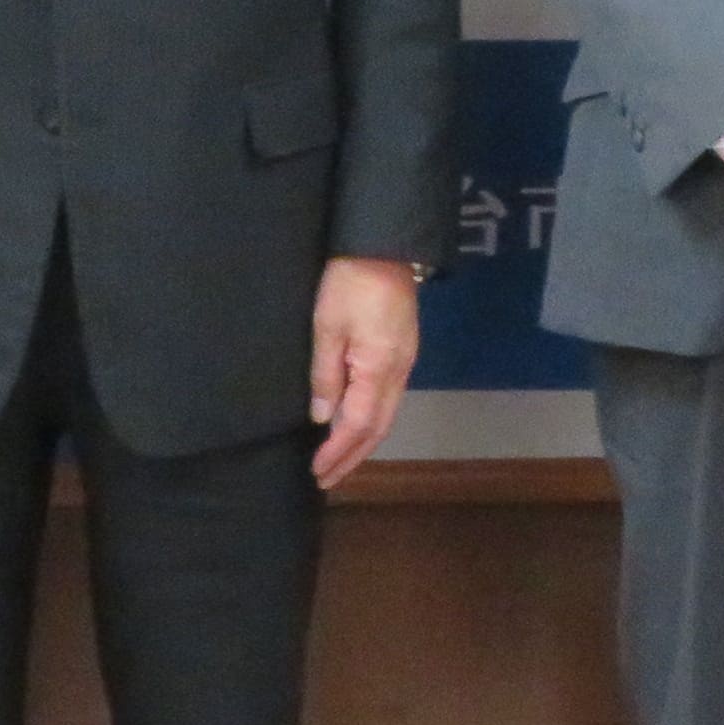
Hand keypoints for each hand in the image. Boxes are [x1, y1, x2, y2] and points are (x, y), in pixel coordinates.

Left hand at [308, 255, 422, 487]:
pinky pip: (388, 399)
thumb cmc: (349, 282)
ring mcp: (405, 361)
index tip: (318, 472)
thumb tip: (323, 417)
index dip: (338, 452)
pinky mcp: (403, 351)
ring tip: (339, 460)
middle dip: (353, 456)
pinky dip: (370, 421)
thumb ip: (325, 374)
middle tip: (328, 479)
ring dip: (363, 441)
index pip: (358, 424)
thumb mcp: (327, 326)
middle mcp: (399, 372)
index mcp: (379, 368)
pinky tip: (356, 424)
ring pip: (386, 415)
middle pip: (378, 427)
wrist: (385, 245)